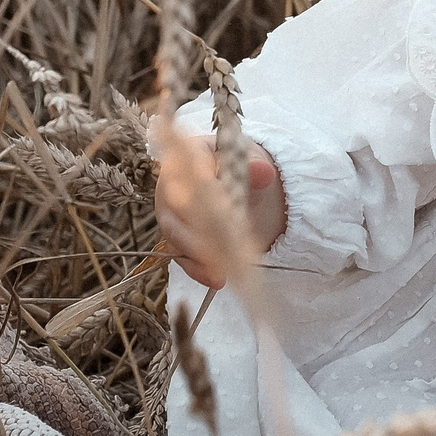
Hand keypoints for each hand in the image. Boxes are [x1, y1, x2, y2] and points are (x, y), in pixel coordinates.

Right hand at [158, 141, 285, 288]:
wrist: (242, 185)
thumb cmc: (240, 167)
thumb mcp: (252, 162)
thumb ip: (256, 166)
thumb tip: (263, 171)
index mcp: (187, 156)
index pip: (190, 172)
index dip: (205, 190)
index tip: (224, 208)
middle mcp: (172, 185)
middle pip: (177, 208)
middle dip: (199, 230)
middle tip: (222, 246)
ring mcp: (172, 214)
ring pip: (176, 236)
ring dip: (197, 255)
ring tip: (221, 272)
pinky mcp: (178, 239)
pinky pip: (182, 256)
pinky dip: (198, 269)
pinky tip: (217, 280)